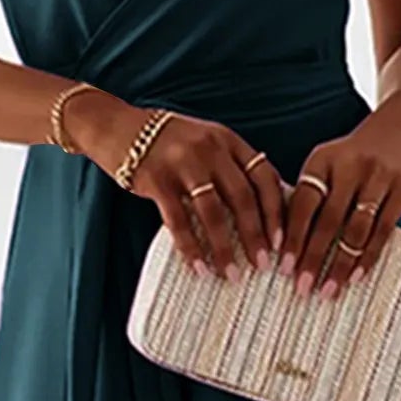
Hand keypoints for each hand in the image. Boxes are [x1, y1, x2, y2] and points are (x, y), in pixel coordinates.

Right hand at [69, 91, 287, 279]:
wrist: (118, 126)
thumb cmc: (168, 142)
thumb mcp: (206, 142)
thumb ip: (231, 166)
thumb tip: (263, 209)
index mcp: (228, 140)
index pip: (264, 176)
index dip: (276, 210)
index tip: (282, 240)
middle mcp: (210, 149)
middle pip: (243, 197)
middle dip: (256, 235)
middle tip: (263, 265)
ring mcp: (183, 163)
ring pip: (213, 213)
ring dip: (225, 247)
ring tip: (232, 274)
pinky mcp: (157, 180)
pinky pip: (179, 221)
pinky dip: (191, 248)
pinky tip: (199, 268)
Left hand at [280, 106, 400, 296]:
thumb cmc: (354, 155)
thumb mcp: (328, 162)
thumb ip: (309, 194)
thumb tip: (281, 242)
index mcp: (323, 160)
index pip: (303, 203)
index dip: (293, 237)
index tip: (283, 267)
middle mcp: (350, 166)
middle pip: (328, 220)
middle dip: (314, 257)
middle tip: (303, 288)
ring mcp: (379, 177)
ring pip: (356, 229)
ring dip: (341, 263)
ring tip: (329, 290)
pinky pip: (384, 229)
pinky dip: (368, 255)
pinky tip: (356, 276)